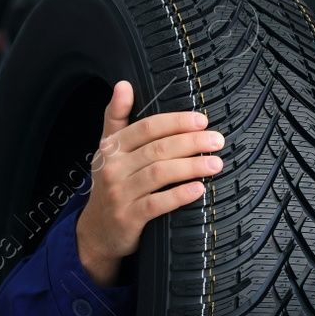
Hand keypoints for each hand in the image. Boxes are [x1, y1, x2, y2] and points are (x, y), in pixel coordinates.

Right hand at [75, 80, 225, 286]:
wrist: (97, 231)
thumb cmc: (111, 185)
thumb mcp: (107, 150)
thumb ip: (116, 117)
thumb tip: (123, 84)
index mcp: (112, 147)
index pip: (147, 127)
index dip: (176, 122)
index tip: (202, 120)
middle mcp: (114, 168)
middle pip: (158, 149)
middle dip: (191, 142)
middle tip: (217, 140)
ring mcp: (120, 194)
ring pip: (159, 174)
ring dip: (191, 166)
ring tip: (215, 163)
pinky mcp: (129, 218)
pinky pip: (157, 204)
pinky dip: (179, 195)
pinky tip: (199, 189)